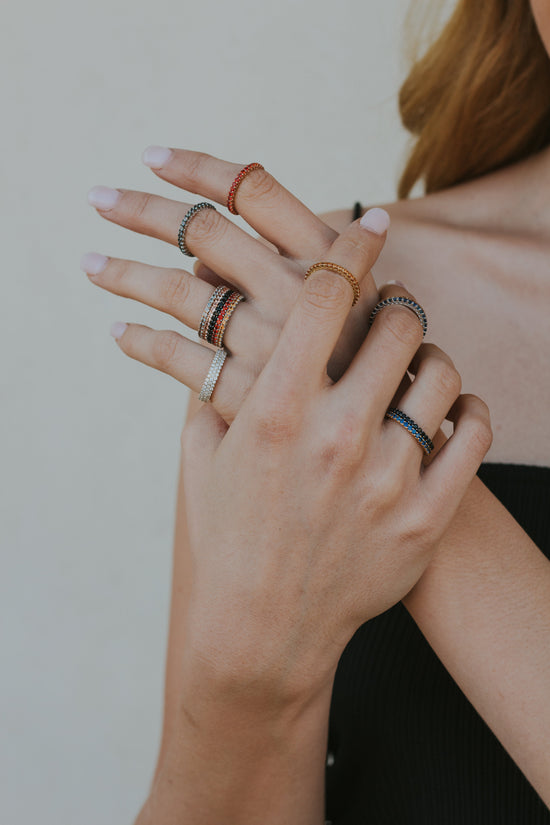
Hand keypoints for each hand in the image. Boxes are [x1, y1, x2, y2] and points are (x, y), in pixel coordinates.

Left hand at [84, 148, 388, 421]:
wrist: (391, 445)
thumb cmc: (372, 365)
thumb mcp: (356, 303)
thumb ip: (281, 267)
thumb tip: (200, 248)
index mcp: (327, 259)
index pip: (254, 190)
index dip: (198, 167)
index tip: (150, 156)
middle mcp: (296, 292)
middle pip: (203, 230)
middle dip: (142, 209)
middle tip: (98, 199)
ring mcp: (270, 344)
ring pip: (179, 292)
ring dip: (124, 273)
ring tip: (89, 264)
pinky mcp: (247, 394)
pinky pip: (177, 360)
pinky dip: (141, 342)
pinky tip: (120, 332)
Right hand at [175, 213, 491, 706]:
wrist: (260, 629)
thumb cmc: (225, 534)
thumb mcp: (202, 452)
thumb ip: (212, 380)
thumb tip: (216, 315)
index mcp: (274, 409)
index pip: (328, 294)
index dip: (353, 246)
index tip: (372, 221)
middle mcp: (334, 435)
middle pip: (397, 322)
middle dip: (396, 302)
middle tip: (391, 310)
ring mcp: (385, 478)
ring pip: (440, 373)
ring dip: (428, 356)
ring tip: (412, 366)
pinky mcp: (423, 519)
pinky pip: (470, 436)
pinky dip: (464, 411)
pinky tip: (445, 411)